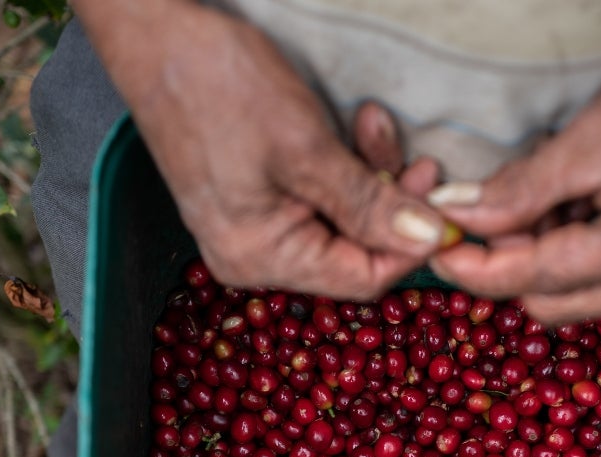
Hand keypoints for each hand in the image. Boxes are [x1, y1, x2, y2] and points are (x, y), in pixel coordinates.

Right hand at [77, 1, 446, 298]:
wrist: (156, 34)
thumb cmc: (221, 86)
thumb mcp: (308, 148)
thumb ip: (370, 203)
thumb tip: (429, 241)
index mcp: (262, 258)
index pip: (362, 277)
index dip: (410, 247)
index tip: (444, 208)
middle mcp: (255, 257)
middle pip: (353, 251)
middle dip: (391, 204)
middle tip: (420, 159)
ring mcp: (252, 230)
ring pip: (342, 222)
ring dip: (371, 178)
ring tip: (375, 124)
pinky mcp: (255, 201)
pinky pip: (318, 201)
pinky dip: (343, 170)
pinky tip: (353, 130)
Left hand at [426, 37, 600, 324]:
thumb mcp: (589, 139)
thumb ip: (519, 191)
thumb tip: (458, 219)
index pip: (545, 276)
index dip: (482, 268)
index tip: (438, 250)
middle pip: (551, 300)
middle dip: (512, 261)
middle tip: (498, 208)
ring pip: (568, 299)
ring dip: (541, 259)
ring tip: (559, 199)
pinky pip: (593, 288)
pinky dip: (569, 258)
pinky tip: (581, 214)